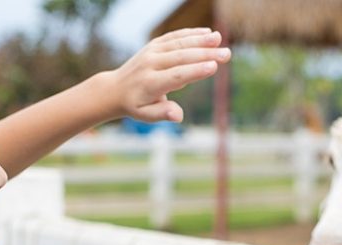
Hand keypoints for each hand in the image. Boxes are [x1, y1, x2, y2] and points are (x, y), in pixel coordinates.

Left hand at [109, 28, 231, 122]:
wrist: (115, 88)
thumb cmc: (135, 105)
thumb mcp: (145, 116)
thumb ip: (162, 114)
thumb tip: (178, 116)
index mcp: (151, 84)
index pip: (176, 76)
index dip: (195, 71)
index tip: (214, 66)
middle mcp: (151, 64)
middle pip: (181, 57)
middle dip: (205, 55)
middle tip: (226, 54)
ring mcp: (152, 52)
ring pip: (179, 44)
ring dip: (200, 40)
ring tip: (219, 38)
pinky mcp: (154, 45)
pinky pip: (174, 37)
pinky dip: (190, 33)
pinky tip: (207, 32)